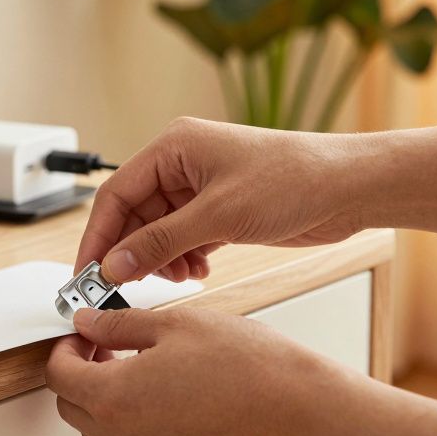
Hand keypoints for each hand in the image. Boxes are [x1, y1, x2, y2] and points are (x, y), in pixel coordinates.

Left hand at [44, 306, 349, 435]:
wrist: (297, 407)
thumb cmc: (245, 365)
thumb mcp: (173, 324)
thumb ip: (118, 324)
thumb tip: (88, 322)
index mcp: (114, 397)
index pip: (59, 374)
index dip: (65, 346)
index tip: (83, 331)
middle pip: (71, 406)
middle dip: (78, 372)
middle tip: (104, 343)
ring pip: (98, 429)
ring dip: (102, 396)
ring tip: (136, 362)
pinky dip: (129, 417)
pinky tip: (161, 387)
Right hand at [77, 117, 363, 283]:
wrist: (348, 188)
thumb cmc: (294, 179)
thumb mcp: (218, 216)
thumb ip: (161, 242)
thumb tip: (117, 264)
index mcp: (174, 147)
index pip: (117, 193)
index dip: (98, 235)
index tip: (88, 273)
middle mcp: (184, 164)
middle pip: (134, 214)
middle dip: (132, 252)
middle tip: (123, 288)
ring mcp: (202, 188)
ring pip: (158, 231)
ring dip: (160, 259)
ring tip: (176, 277)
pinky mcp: (221, 210)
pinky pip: (183, 238)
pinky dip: (184, 259)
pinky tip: (198, 271)